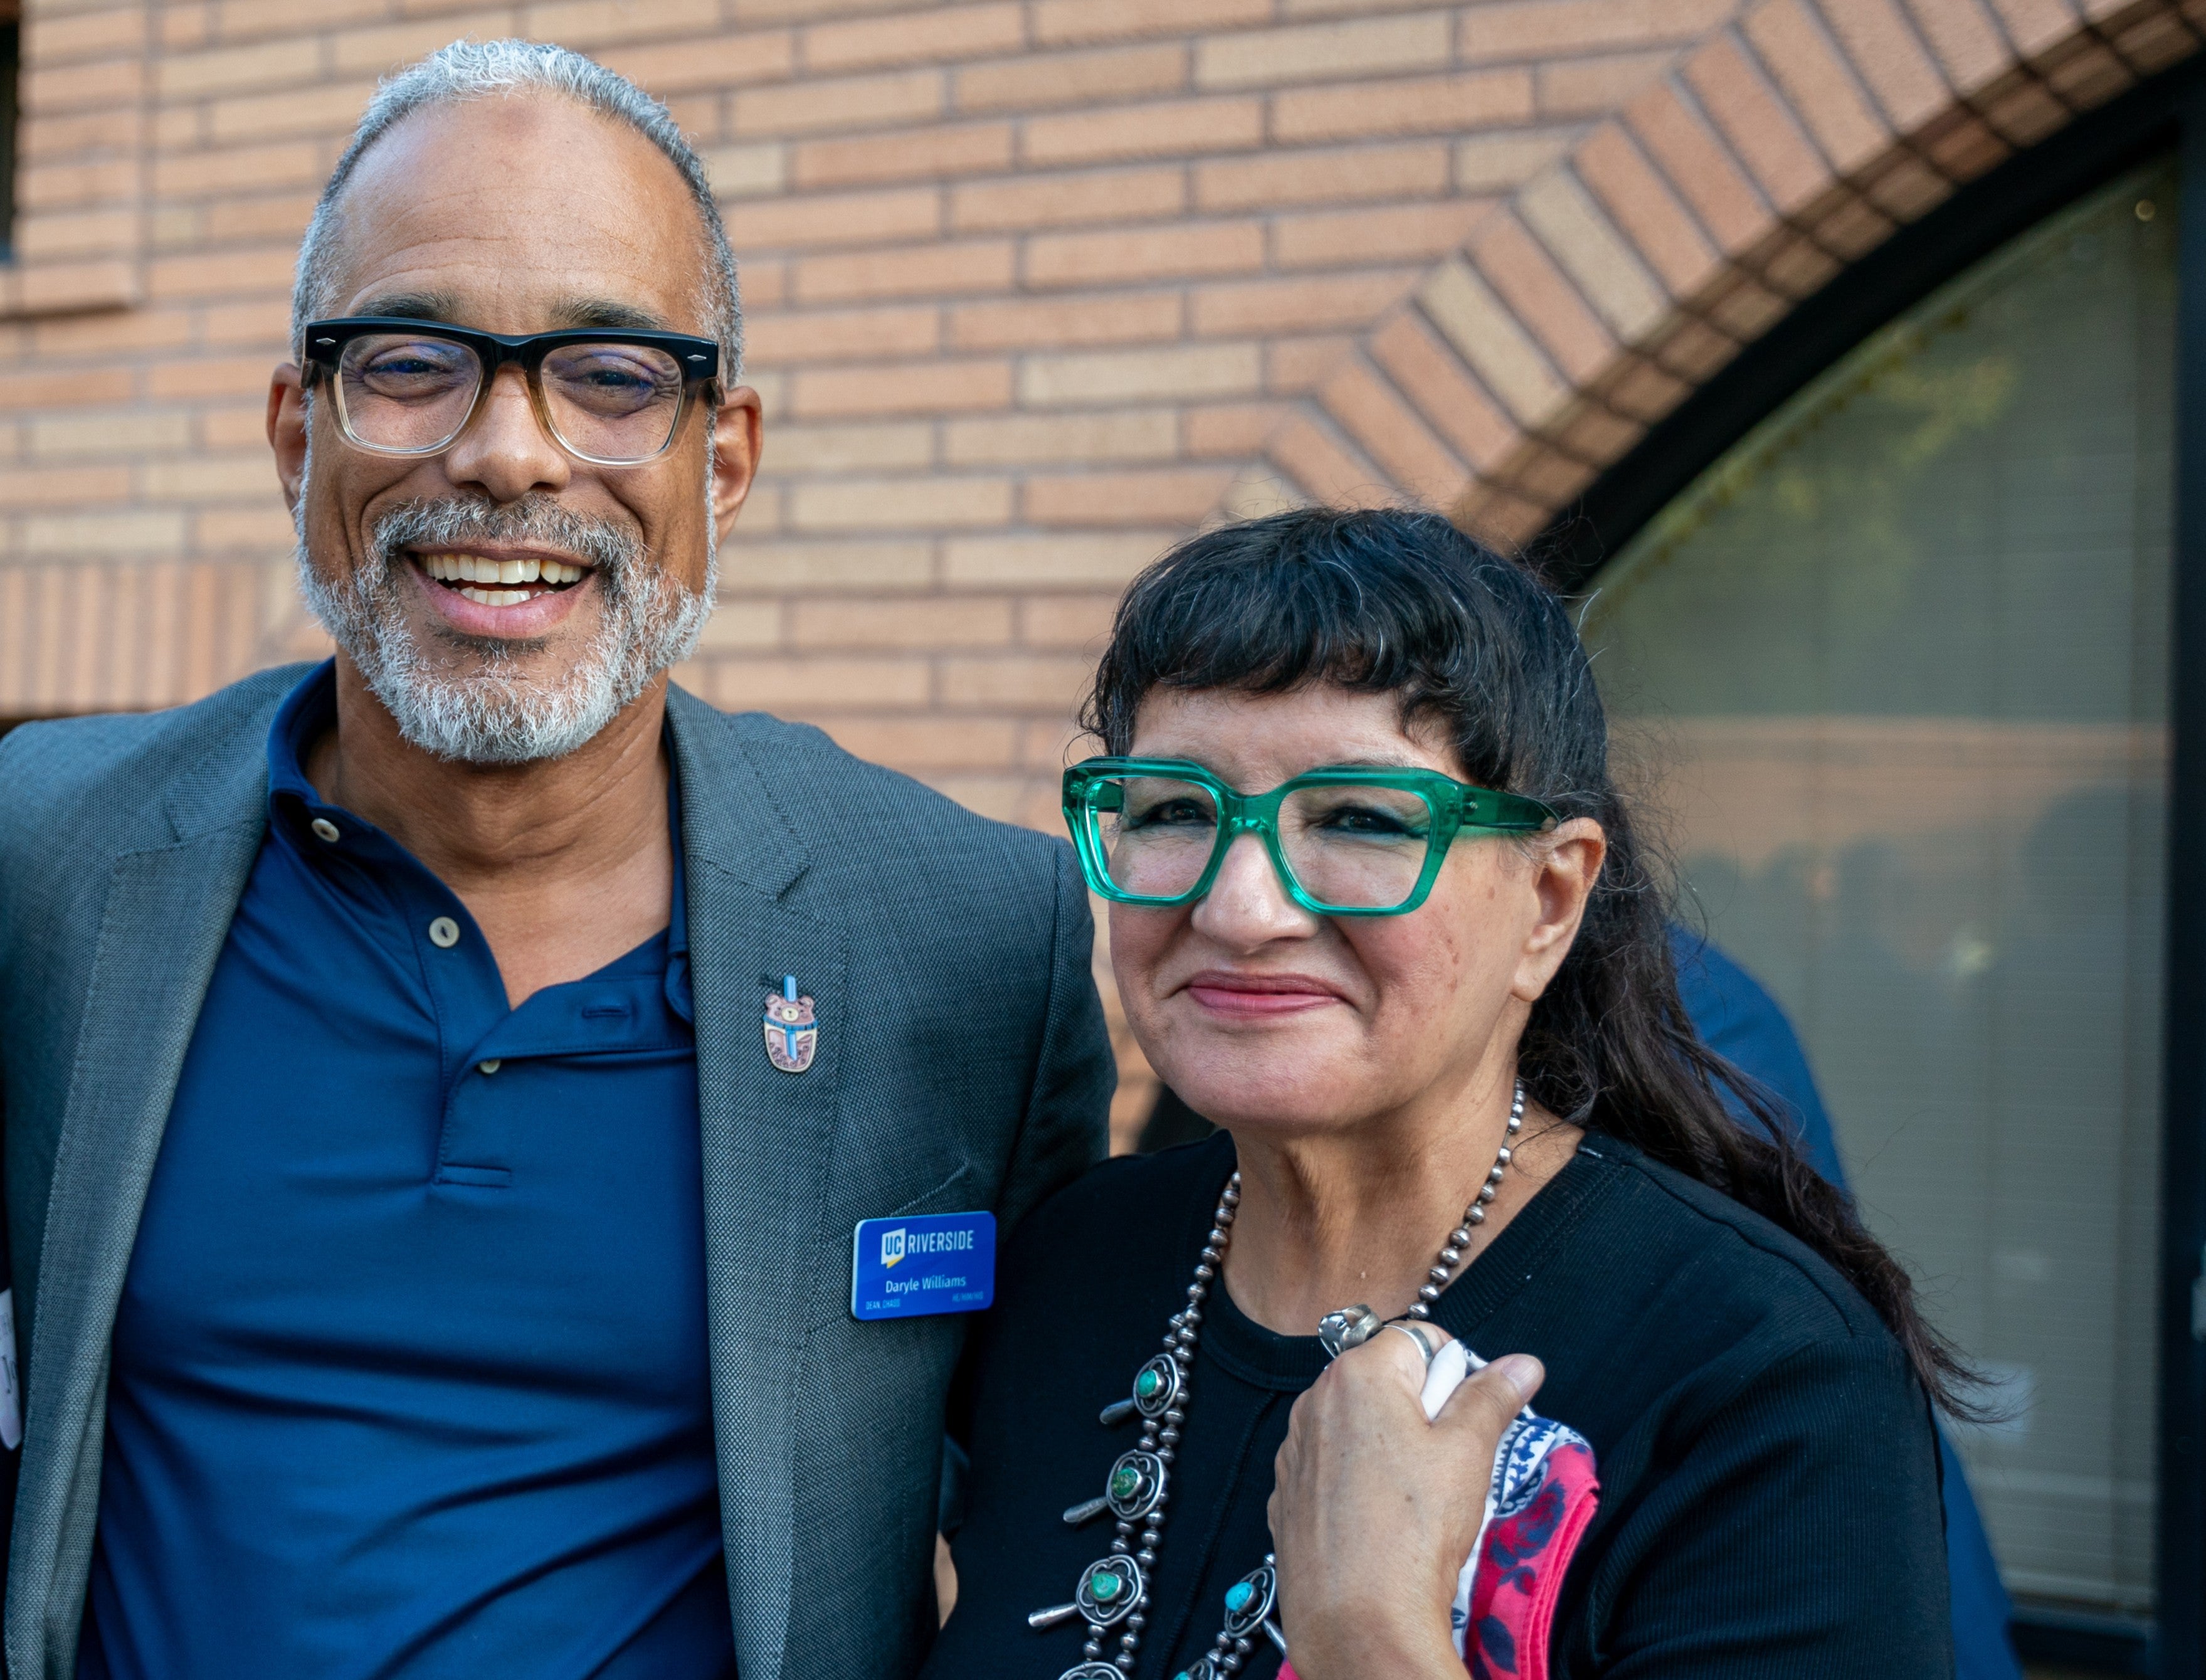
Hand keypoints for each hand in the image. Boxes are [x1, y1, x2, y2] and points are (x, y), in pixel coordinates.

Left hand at [1267, 1327, 1542, 1678]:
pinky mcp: (1287, 1494)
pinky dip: (1359, 1480)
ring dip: (1390, 1445)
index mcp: (1358, 1375)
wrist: (1358, 1621)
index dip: (1453, 1369)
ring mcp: (1295, 1450)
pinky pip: (1332, 1467)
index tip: (1470, 1410)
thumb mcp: (1468, 1453)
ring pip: (1357, 1425)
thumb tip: (1520, 1364)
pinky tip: (1382, 1519)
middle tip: (1449, 1459)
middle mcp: (1314, 1401)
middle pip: (1385, 1379)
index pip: (1418, 1338)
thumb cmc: (1413, 1532)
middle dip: (1423, 1408)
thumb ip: (1491, 1398)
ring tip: (1417, 1496)